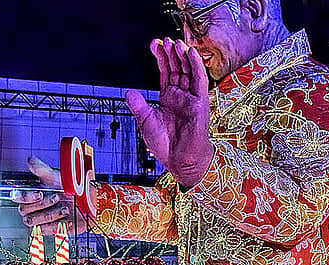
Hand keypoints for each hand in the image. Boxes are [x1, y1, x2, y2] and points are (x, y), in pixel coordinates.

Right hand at [12, 157, 87, 234]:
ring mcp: (42, 220)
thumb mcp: (58, 177)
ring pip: (33, 223)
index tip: (39, 193)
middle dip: (42, 204)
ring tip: (65, 208)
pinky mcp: (51, 230)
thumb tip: (30, 161)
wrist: (89, 202)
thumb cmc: (73, 188)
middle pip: (24, 211)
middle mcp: (35, 208)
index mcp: (32, 195)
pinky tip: (68, 218)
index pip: (17, 197)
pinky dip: (58, 225)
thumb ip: (42, 170)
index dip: (25, 197)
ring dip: (50, 215)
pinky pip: (46, 231)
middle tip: (56, 198)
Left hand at [125, 38, 213, 187]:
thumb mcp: (145, 120)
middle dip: (171, 53)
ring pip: (188, 71)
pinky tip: (191, 54)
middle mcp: (180, 96)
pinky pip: (199, 81)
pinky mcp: (200, 103)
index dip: (161, 58)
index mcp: (168, 98)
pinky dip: (196, 66)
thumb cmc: (165, 145)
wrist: (179, 160)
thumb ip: (138, 104)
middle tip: (165, 40)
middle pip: (177, 68)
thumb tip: (128, 91)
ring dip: (183, 56)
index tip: (154, 44)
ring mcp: (191, 98)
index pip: (165, 72)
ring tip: (176, 43)